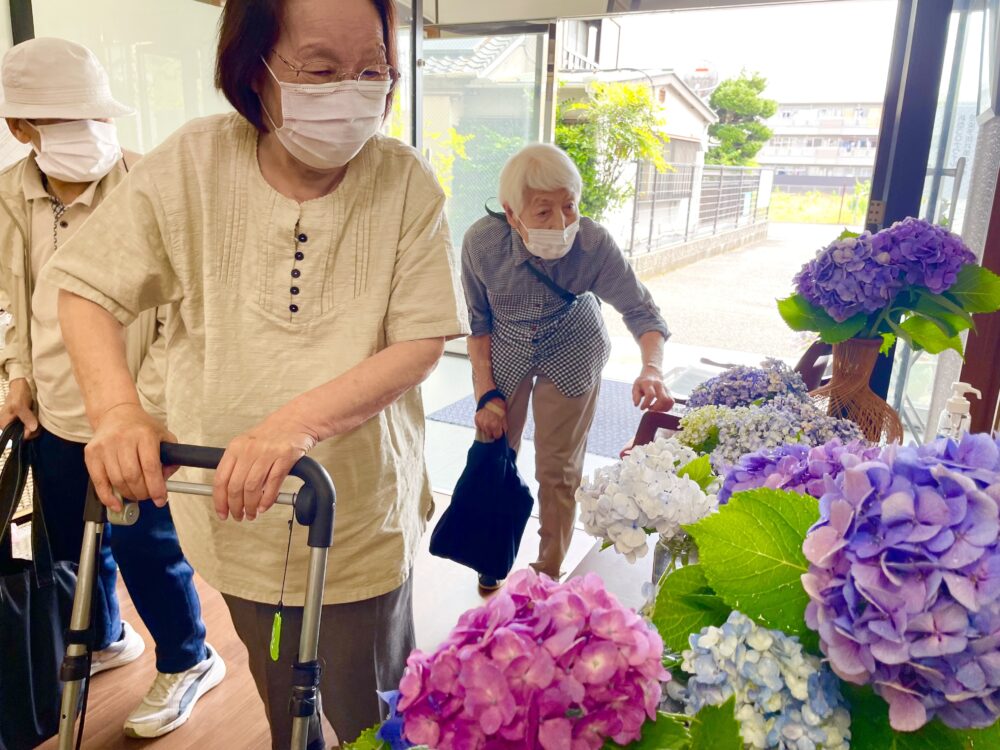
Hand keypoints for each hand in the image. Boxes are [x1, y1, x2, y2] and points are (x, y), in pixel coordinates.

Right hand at [0, 378, 37, 437]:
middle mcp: (8, 425)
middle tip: (36, 418)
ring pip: (28, 429)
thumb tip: (32, 428)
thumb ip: (26, 417)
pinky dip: (35, 421)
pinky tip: (36, 415)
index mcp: (3, 423)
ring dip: (35, 424)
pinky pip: (31, 424)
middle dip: (32, 428)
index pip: (16, 437)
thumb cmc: (18, 393)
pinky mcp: (23, 419)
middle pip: (23, 434)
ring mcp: (16, 422)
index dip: (27, 433)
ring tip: (35, 414)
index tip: (34, 426)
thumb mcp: (20, 405)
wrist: (22, 384)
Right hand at [85, 403, 176, 510]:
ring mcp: (105, 446)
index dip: (156, 487)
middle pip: (132, 477)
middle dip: (142, 493)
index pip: (150, 467)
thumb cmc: (142, 428)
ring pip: (117, 481)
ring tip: (136, 494)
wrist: (116, 414)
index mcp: (144, 435)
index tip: (160, 499)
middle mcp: (123, 439)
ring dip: (128, 495)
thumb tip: (165, 481)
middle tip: (148, 496)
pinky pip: (98, 481)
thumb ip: (171, 458)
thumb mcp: (164, 436)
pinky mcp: (91, 453)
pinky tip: (116, 503)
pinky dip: (107, 497)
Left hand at [213, 407, 318, 521]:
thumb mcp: (249, 444)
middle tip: (238, 516)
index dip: (219, 500)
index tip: (222, 512)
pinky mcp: (285, 456)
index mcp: (236, 447)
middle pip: (236, 486)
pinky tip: (264, 506)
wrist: (298, 420)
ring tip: (252, 514)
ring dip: (251, 506)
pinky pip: (273, 483)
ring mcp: (268, 453)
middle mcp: (250, 449)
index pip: (221, 478)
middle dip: (235, 507)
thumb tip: (229, 493)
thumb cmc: (274, 433)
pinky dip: (267, 499)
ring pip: (253, 488)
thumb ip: (238, 464)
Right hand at [474, 398, 506, 440]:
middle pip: (490, 435)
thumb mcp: (504, 416)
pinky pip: (480, 427)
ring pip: (484, 431)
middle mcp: (486, 426)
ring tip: (490, 421)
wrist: (488, 397)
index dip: (499, 433)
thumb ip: (503, 426)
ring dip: (488, 429)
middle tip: (495, 426)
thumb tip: (504, 433)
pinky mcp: (476, 420)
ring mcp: (480, 423)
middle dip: (493, 432)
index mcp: (494, 425)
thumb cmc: (498, 406)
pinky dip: (483, 425)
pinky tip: (486, 419)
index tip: (500, 430)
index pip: (497, 436)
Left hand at [633, 366, 673, 411]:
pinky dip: (666, 408)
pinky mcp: (670, 392)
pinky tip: (659, 408)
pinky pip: (671, 402)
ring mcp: (666, 388)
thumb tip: (636, 404)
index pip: (650, 395)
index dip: (646, 404)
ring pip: (669, 401)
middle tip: (649, 408)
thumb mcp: (636, 387)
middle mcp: (659, 385)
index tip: (642, 408)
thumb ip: (635, 395)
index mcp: (649, 383)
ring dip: (662, 408)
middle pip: (663, 399)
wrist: (652, 375)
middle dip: (656, 408)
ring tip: (655, 408)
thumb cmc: (642, 383)